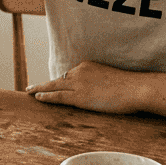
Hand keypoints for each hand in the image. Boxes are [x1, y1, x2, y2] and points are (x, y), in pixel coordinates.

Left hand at [26, 61, 144, 114]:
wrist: (136, 88)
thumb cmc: (130, 86)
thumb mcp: (112, 79)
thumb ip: (102, 82)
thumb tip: (99, 91)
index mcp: (88, 65)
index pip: (70, 75)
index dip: (60, 82)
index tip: (53, 85)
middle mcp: (80, 71)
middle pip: (58, 80)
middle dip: (44, 84)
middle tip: (31, 87)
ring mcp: (78, 84)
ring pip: (53, 87)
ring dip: (40, 90)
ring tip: (29, 93)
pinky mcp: (79, 96)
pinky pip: (57, 96)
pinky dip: (46, 97)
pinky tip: (37, 98)